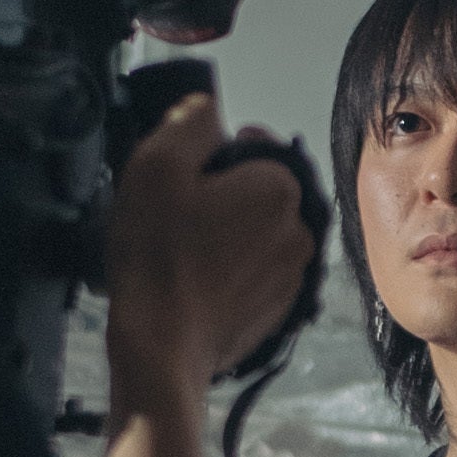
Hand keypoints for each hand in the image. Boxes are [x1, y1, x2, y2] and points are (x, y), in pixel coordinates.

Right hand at [103, 90, 315, 401]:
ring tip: (186, 254)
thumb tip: (207, 107)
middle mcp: (300, 230)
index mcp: (280, 187)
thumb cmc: (159, 263)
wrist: (162, 348)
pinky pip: (257, 272)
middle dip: (222, 196)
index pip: (254, 146)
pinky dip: (232, 271)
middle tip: (178, 219)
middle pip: (259, 190)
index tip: (183, 182)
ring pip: (258, 232)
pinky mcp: (281, 310)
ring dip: (227, 234)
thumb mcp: (157, 163)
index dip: (211, 158)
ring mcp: (294, 274)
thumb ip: (190, 119)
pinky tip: (198, 282)